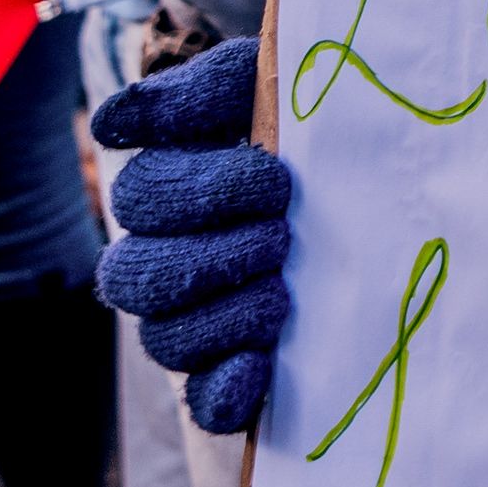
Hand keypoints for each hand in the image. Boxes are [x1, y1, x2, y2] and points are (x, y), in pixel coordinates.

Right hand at [91, 33, 291, 430]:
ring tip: (282, 294)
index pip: (142, 199)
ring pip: (166, 338)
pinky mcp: (231, 371)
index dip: (204, 192)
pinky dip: (225, 391)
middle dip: (213, 256)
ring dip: (224, 317)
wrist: (377, 181)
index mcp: (161, 192)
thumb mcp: (264, 87)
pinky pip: (205, 399)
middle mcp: (160, 261)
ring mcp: (192, 321)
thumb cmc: (310, 128)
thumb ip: (201, 93)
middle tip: (280, 236)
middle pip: (136, 277)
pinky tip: (257, 366)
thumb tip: (110, 124)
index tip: (274, 178)